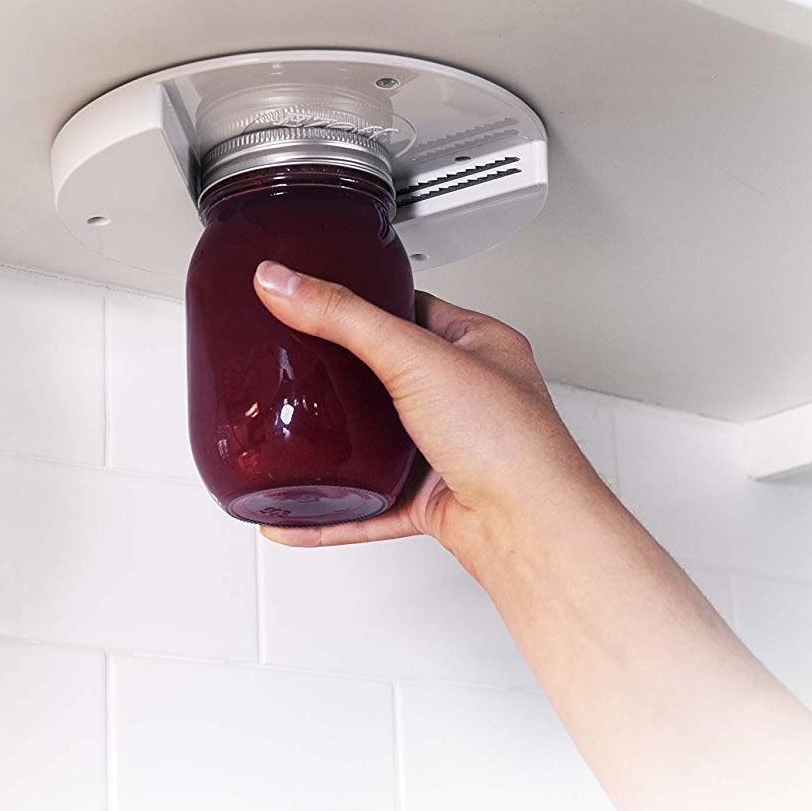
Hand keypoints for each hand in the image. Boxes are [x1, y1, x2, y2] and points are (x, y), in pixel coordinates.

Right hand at [252, 260, 608, 565]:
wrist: (527, 526)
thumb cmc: (509, 440)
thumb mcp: (416, 356)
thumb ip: (343, 318)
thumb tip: (284, 283)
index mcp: (478, 346)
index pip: (413, 308)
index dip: (368, 302)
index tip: (319, 298)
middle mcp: (465, 396)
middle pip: (388, 375)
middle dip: (343, 376)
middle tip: (297, 362)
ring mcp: (445, 450)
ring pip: (376, 443)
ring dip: (337, 443)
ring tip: (292, 428)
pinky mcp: (428, 499)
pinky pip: (366, 505)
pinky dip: (329, 513)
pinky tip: (297, 513)